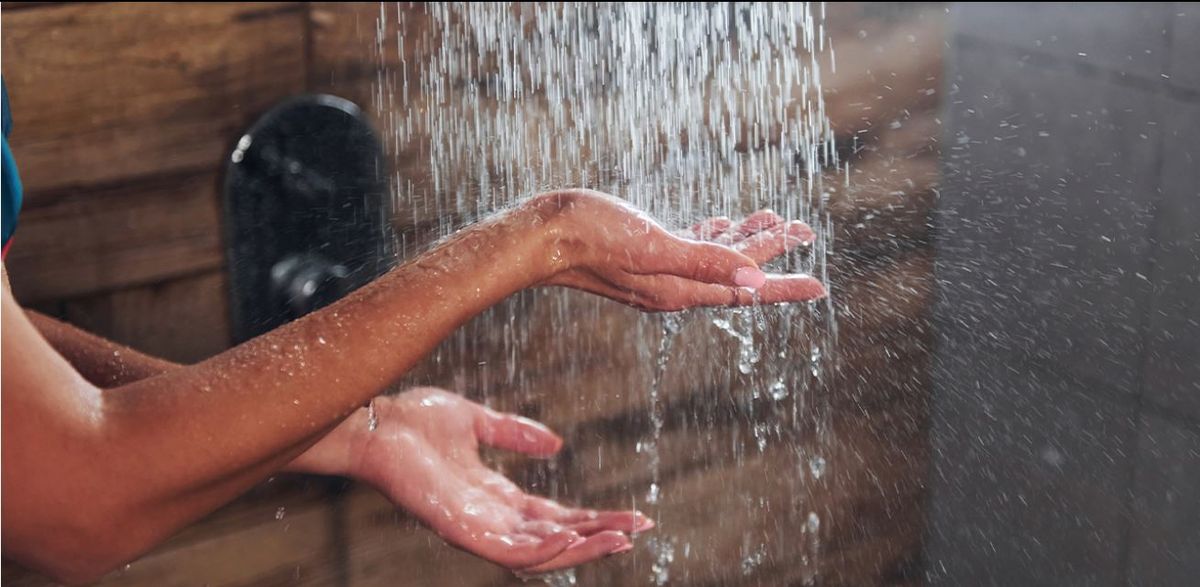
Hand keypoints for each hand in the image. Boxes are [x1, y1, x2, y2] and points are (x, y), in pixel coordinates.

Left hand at [293, 388, 649, 573]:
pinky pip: (507, 552)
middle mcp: (490, 518)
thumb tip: (557, 444)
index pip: (555, 516)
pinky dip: (542, 549)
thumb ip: (514, 432)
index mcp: (496, 497)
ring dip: (581, 548)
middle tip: (641, 529)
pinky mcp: (460, 529)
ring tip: (621, 539)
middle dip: (600, 536)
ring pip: (539, 553)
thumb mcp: (477, 421)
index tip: (633, 516)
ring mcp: (475, 527)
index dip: (594, 518)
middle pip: (557, 538)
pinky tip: (571, 535)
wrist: (374, 422)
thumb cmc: (414, 420)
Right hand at [527, 190, 825, 310]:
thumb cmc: (591, 236)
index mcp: (679, 290)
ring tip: (776, 219)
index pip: (745, 292)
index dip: (784, 286)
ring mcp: (657, 272)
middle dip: (772, 252)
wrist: (540, 236)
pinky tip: (723, 222)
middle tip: (806, 229)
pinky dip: (712, 236)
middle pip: (735, 272)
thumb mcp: (653, 246)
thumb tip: (753, 277)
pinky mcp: (643, 254)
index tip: (820, 287)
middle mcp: (673, 287)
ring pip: (715, 257)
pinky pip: (689, 248)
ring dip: (745, 238)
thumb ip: (704, 261)